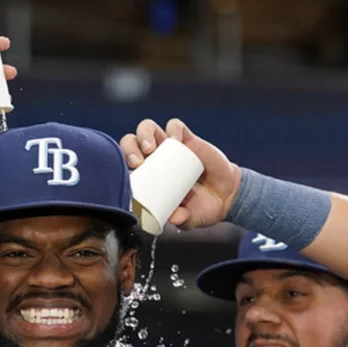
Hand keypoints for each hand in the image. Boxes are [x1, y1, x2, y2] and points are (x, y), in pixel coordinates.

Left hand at [119, 118, 241, 229]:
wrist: (226, 196)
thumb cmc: (200, 208)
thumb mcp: (189, 217)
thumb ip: (183, 219)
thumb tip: (173, 218)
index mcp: (146, 177)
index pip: (125, 164)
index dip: (121, 164)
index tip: (129, 174)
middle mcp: (154, 159)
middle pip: (132, 143)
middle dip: (129, 148)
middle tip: (138, 161)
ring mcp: (169, 147)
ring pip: (148, 129)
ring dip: (145, 134)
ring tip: (150, 148)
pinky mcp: (187, 139)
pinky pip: (175, 126)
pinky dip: (172, 129)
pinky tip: (174, 138)